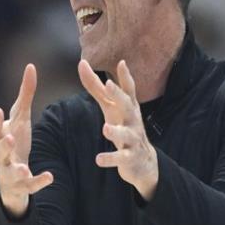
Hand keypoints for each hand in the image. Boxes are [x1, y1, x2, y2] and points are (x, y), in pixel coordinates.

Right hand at [0, 64, 52, 216]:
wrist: (12, 176)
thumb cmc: (15, 140)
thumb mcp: (21, 117)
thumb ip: (25, 93)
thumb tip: (31, 66)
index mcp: (1, 136)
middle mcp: (2, 154)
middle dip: (2, 144)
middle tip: (8, 138)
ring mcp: (10, 171)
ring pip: (10, 170)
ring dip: (16, 168)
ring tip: (23, 168)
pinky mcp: (22, 185)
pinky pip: (29, 185)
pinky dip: (38, 181)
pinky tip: (50, 177)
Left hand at [78, 60, 157, 200]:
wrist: (143, 161)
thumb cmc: (124, 125)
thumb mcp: (110, 106)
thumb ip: (95, 87)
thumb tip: (81, 63)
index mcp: (129, 107)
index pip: (128, 89)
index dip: (125, 77)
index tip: (121, 63)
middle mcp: (133, 120)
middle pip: (127, 105)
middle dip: (118, 95)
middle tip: (108, 84)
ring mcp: (133, 139)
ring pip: (126, 134)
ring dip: (116, 132)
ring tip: (106, 128)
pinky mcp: (129, 157)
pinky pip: (121, 157)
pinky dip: (110, 158)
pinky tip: (98, 159)